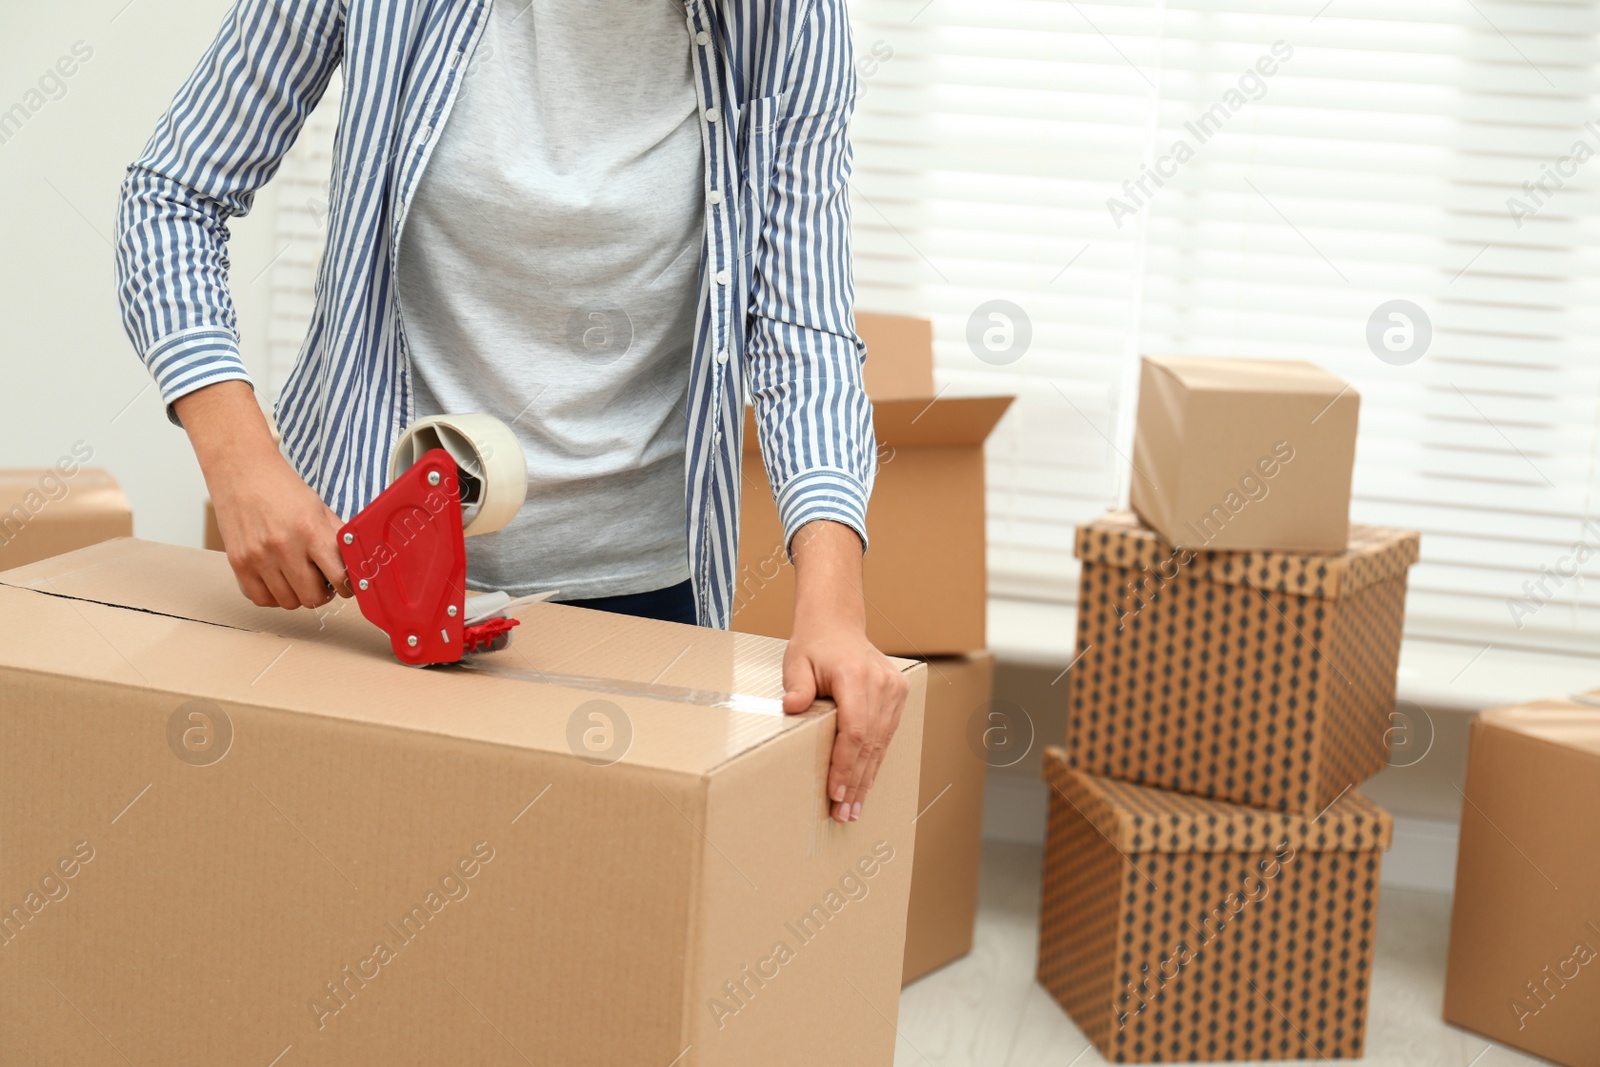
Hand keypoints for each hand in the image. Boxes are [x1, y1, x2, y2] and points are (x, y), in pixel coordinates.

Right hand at [175, 381, 350, 608]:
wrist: (240, 471)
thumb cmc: (280, 486)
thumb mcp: (318, 507)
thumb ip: (336, 536)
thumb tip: (356, 561)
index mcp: (310, 530)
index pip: (339, 577)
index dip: (347, 586)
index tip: (347, 585)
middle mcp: (284, 547)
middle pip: (313, 597)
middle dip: (323, 593)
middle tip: (322, 582)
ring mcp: (258, 557)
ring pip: (288, 602)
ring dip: (298, 595)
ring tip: (299, 578)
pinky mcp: (238, 563)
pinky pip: (261, 599)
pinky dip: (273, 596)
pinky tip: (278, 581)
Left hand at [781, 521, 908, 822]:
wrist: (836, 624)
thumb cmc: (814, 645)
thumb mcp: (796, 661)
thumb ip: (796, 686)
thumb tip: (791, 707)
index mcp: (857, 676)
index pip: (855, 731)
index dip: (845, 765)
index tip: (835, 792)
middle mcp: (882, 684)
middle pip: (870, 743)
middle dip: (856, 781)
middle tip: (843, 814)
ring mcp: (894, 689)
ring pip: (882, 744)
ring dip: (867, 777)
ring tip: (854, 808)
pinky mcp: (898, 695)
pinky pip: (887, 735)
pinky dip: (875, 761)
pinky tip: (865, 784)